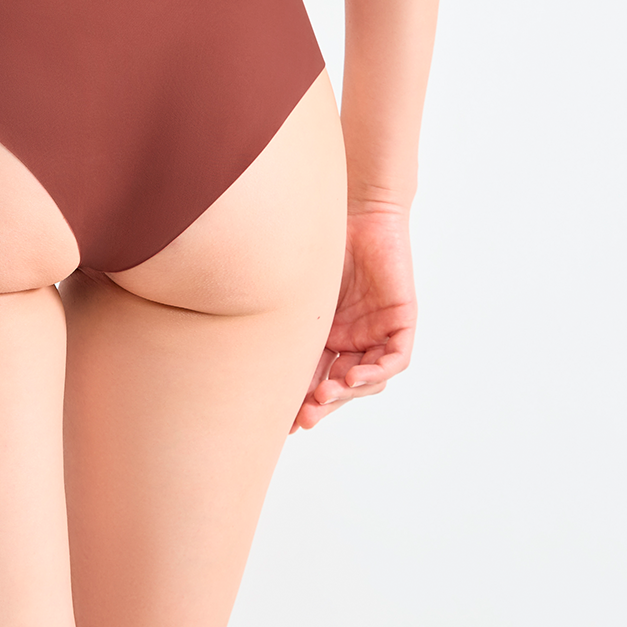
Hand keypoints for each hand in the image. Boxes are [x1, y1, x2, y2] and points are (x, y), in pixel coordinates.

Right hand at [291, 206, 417, 432]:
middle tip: (303, 418)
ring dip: (346, 392)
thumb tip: (226, 341)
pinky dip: (376, 371)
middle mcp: (350, 337)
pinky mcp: (400, 320)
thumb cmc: (318, 238)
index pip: (312, 376)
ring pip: (366, 378)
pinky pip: (395, 358)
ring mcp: (376, 330)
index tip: (282, 422)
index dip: (299, 400)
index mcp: (323, 333)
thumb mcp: (296, 288)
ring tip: (325, 396)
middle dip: (321, 404)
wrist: (354, 205)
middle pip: (338, 384)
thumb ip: (279, 317)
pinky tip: (354, 377)